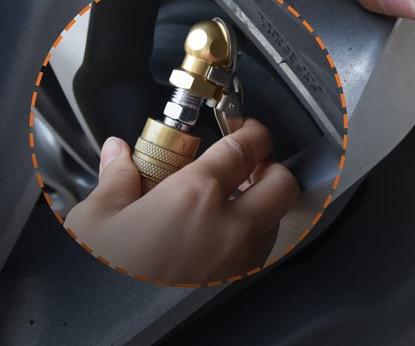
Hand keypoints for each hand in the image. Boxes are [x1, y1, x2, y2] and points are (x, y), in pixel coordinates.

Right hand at [63, 118, 299, 282]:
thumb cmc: (101, 282)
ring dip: (264, 202)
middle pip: (282, 182)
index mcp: (197, 196)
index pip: (249, 146)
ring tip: (233, 197)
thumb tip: (118, 153)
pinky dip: (253, 233)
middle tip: (248, 161)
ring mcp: (237, 261)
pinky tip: (221, 231)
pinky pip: (261, 249)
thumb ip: (116, 177)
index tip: (244, 127)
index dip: (252, 130)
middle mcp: (229, 227)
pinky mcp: (233, 286)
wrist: (103, 332)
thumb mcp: (96, 219)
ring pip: (277, 217)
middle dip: (270, 166)